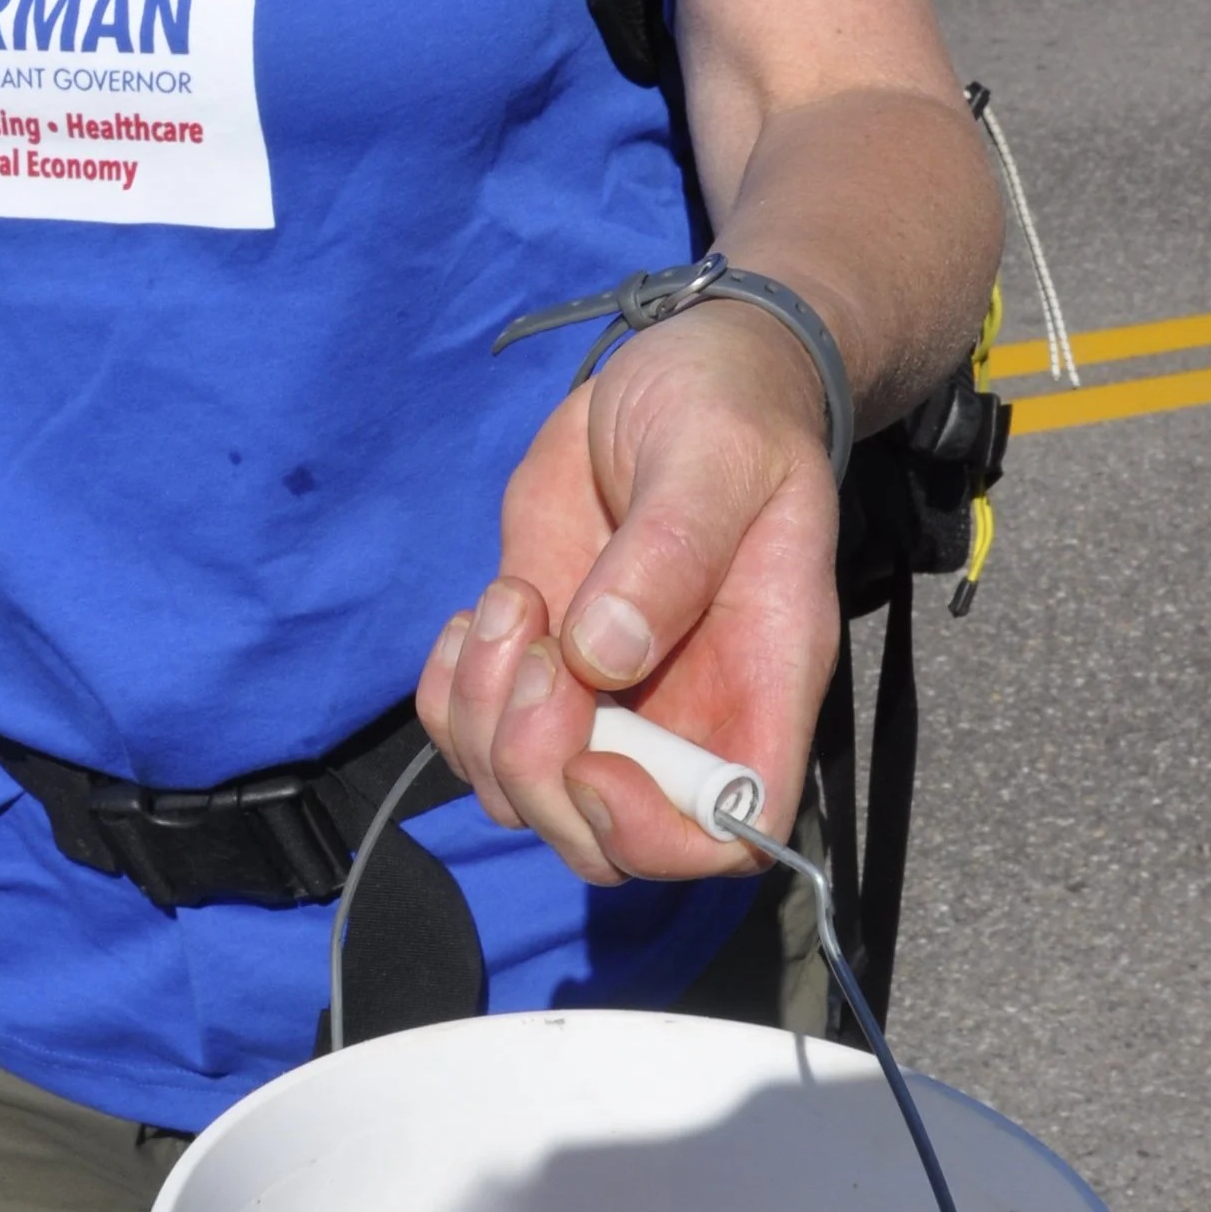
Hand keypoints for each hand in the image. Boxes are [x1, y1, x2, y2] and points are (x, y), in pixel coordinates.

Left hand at [417, 305, 842, 887]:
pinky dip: (449, 693)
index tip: (593, 758)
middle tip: (536, 647)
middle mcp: (684, 713)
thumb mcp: (716, 454)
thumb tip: (604, 653)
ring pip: (519, 792)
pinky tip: (481, 611)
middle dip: (538, 768)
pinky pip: (468, 734)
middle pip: (601, 839)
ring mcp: (604, 698)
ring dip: (485, 719)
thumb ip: (673, 548)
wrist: (677, 372)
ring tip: (509, 600)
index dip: (654, 835)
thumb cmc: (726, 406)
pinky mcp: (536, 663)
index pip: (729, 834)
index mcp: (760, 681)